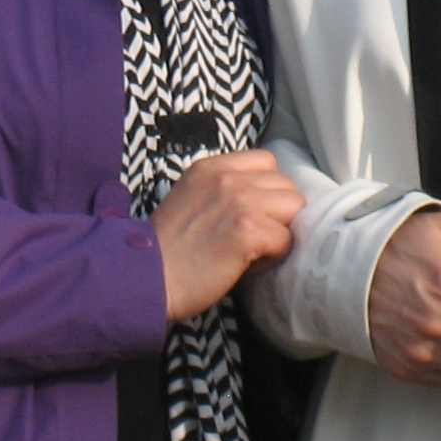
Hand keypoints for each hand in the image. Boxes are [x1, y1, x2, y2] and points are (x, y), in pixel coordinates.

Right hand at [153, 150, 305, 321]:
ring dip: (280, 231)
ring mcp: (240, 201)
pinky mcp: (249, 231)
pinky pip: (286, 239)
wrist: (146, 278)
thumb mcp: (190, 198)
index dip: (266, 190)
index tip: (252, 213)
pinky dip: (273, 256)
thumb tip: (264, 197)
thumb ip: (223, 189)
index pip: (266, 162)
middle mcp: (228, 177)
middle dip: (277, 213)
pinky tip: (247, 265)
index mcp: (212, 167)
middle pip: (286, 185)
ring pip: (294, 207)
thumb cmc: (168, 249)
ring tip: (254, 249)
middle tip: (253, 237)